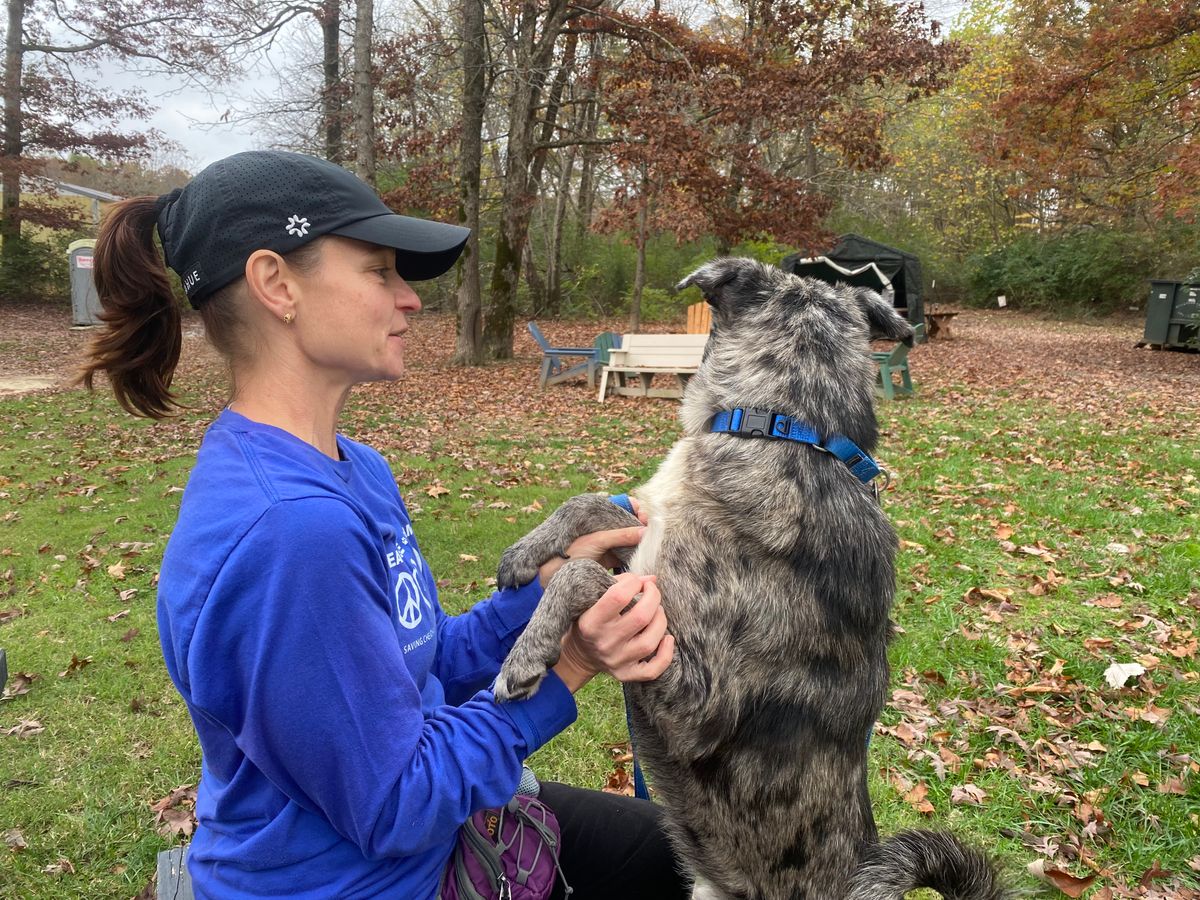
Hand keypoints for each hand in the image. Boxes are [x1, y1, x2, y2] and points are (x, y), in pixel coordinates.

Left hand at [536, 497, 649, 587]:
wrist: (551, 576)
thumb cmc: (569, 553)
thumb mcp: (596, 541)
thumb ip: (620, 536)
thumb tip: (644, 531)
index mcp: (596, 518)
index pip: (621, 508)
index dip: (634, 510)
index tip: (646, 515)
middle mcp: (603, 530)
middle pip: (627, 526)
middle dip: (640, 527)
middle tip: (653, 532)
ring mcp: (605, 545)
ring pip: (628, 542)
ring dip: (639, 543)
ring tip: (652, 545)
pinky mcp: (607, 561)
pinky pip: (625, 556)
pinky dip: (633, 556)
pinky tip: (643, 558)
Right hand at [552, 574, 673, 692]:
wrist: (579, 654)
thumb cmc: (590, 618)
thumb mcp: (593, 599)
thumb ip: (620, 584)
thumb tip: (652, 580)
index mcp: (591, 622)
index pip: (618, 597)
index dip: (633, 583)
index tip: (637, 581)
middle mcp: (604, 643)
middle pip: (640, 617)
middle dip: (653, 598)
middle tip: (651, 592)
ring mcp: (616, 661)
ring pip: (649, 642)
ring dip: (660, 621)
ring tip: (657, 611)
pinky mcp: (625, 674)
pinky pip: (652, 670)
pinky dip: (666, 655)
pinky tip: (667, 639)